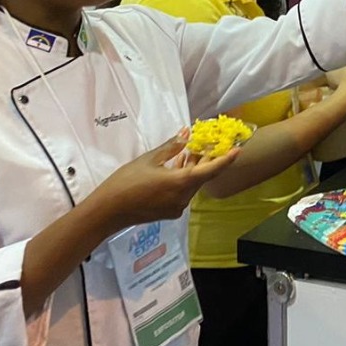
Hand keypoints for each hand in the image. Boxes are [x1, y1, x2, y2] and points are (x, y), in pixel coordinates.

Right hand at [88, 132, 239, 228]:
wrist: (108, 211)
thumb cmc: (126, 182)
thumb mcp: (149, 160)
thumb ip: (171, 147)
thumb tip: (186, 133)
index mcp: (180, 183)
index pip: (211, 170)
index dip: (226, 159)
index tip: (238, 149)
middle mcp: (183, 197)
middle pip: (202, 177)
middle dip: (206, 159)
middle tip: (210, 142)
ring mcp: (177, 207)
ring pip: (192, 184)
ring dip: (193, 168)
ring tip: (192, 150)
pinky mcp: (169, 211)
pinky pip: (182, 192)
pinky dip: (183, 178)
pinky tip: (178, 165)